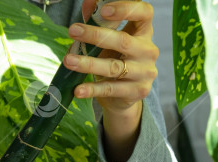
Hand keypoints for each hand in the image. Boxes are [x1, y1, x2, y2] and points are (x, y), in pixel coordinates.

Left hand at [63, 0, 157, 161]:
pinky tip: (78, 89)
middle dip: (96, 35)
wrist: (124, 96)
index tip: (103, 11)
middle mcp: (148, 50)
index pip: (144, 13)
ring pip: (114, 67)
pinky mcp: (137, 91)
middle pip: (123, 41)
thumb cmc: (115, 59)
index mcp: (144, 31)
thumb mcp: (108, 40)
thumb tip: (88, 2)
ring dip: (89, 64)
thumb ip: (98, 22)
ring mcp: (145, 73)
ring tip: (68, 61)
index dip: (126, 9)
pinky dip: (92, 89)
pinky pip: (111, 89)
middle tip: (72, 30)